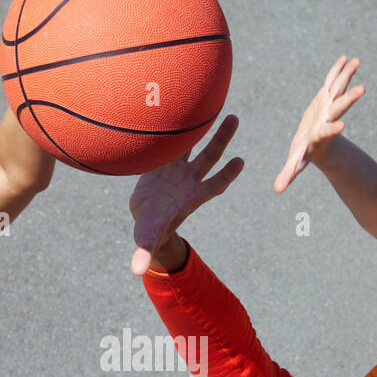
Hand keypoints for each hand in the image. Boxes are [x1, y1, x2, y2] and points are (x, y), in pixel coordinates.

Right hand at [127, 115, 243, 274]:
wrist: (147, 216)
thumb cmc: (152, 228)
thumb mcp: (147, 238)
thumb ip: (143, 251)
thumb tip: (136, 271)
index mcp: (191, 197)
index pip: (214, 185)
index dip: (226, 175)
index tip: (240, 161)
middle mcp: (188, 178)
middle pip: (209, 156)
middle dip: (221, 140)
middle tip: (235, 119)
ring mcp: (178, 167)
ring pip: (194, 143)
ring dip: (204, 127)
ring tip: (219, 106)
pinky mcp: (163, 159)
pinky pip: (174, 140)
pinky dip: (177, 128)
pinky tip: (182, 105)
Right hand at [273, 55, 364, 193]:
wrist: (317, 144)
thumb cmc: (304, 154)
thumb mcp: (296, 163)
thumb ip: (288, 174)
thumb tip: (277, 191)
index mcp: (320, 135)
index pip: (327, 132)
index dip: (333, 130)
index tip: (343, 126)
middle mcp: (329, 119)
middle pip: (340, 108)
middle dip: (349, 99)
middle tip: (363, 89)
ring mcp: (329, 106)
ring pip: (339, 89)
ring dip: (347, 75)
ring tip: (357, 60)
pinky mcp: (326, 97)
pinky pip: (333, 81)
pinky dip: (338, 70)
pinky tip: (346, 58)